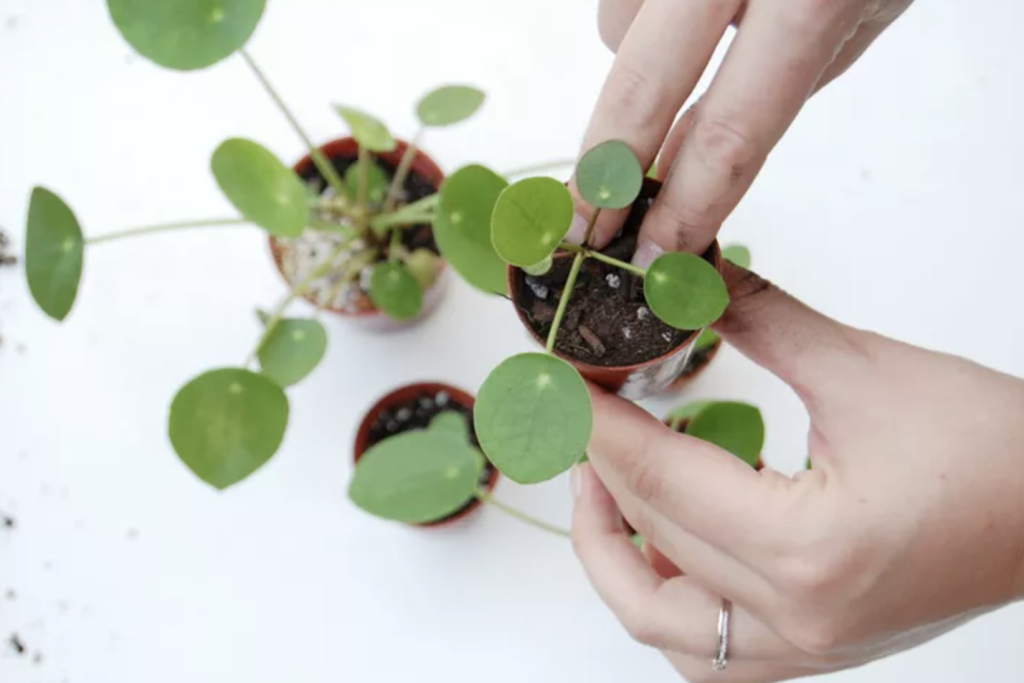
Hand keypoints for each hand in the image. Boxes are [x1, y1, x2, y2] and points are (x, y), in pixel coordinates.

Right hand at [570, 0, 913, 263]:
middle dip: (604, 171)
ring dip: (628, 65)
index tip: (656, 256)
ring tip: (677, 57)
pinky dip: (635, 15)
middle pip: (641, 85)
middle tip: (581, 232)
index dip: (687, 204)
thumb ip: (764, 95)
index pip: (733, 129)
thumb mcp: (850, 18)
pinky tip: (676, 11)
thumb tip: (679, 168)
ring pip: (614, 26)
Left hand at [571, 262, 1023, 681]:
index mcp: (808, 550)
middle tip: (578, 421)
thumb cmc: (995, 449)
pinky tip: (664, 540)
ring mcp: (807, 649)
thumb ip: (760, 319)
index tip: (557, 385)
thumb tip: (689, 281)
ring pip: (661, 625)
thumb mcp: (862, 368)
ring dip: (615, 558)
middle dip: (595, 475)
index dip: (595, 424)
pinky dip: (665, 597)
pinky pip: (706, 649)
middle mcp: (798, 618)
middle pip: (647, 549)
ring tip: (606, 484)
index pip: (659, 480)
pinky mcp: (818, 649)